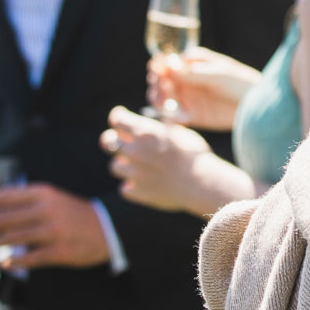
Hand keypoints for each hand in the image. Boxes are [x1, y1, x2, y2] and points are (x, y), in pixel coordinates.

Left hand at [0, 183, 111, 269]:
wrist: (108, 229)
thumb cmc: (74, 214)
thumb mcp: (53, 198)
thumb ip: (27, 201)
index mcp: (43, 193)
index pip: (5, 197)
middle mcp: (46, 210)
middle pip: (3, 219)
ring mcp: (52, 231)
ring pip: (11, 239)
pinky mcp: (59, 251)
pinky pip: (29, 258)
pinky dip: (13, 262)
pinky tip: (2, 264)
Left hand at [104, 107, 256, 217]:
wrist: (202, 183)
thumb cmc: (195, 154)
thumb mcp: (181, 133)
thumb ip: (163, 129)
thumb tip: (158, 126)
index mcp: (144, 131)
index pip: (116, 119)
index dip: (119, 118)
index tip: (123, 120)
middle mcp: (133, 150)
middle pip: (107, 141)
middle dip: (112, 140)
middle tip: (121, 143)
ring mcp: (133, 172)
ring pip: (115, 166)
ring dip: (125, 165)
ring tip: (140, 166)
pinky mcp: (137, 192)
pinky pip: (125, 188)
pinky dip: (132, 186)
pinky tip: (145, 183)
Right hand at [148, 47, 260, 130]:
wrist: (257, 106)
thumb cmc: (241, 83)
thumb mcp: (218, 75)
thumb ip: (194, 73)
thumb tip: (168, 65)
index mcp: (192, 63)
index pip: (169, 62)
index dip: (159, 66)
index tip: (155, 70)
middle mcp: (186, 80)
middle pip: (162, 81)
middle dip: (157, 83)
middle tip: (160, 87)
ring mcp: (188, 97)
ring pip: (165, 99)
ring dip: (159, 100)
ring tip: (162, 101)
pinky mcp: (192, 116)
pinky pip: (175, 117)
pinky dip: (169, 118)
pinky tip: (170, 118)